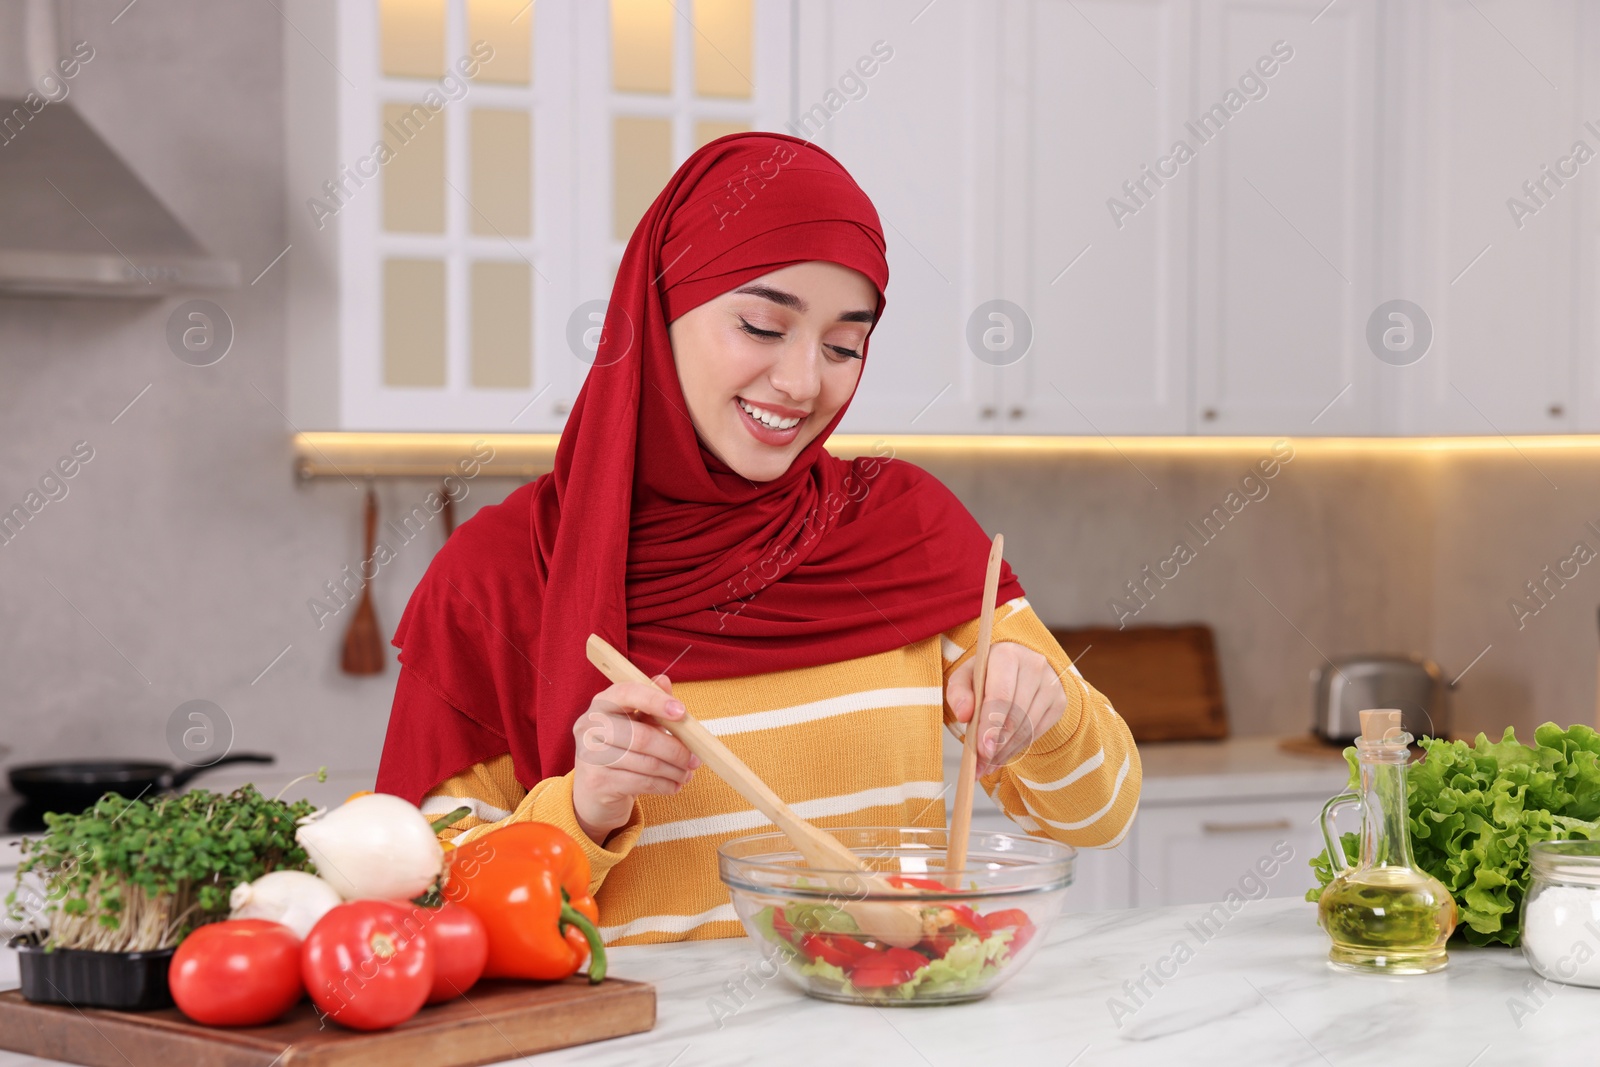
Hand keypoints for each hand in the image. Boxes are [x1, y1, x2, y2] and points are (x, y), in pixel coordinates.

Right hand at [571, 675, 700, 845]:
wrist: (594, 790)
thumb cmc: (620, 749)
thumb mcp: (635, 722)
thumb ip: (650, 703)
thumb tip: (664, 682)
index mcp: (602, 704)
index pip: (627, 693)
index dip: (656, 701)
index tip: (682, 712)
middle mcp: (590, 726)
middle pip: (641, 736)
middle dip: (675, 749)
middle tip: (695, 759)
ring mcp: (590, 756)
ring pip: (645, 763)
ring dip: (674, 770)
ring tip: (687, 774)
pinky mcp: (597, 782)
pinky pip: (641, 783)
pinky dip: (664, 785)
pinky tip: (674, 786)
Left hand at [945, 642, 1066, 776]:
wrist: (1018, 667)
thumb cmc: (987, 673)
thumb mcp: (966, 677)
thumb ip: (958, 692)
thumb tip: (964, 714)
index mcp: (1007, 654)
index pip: (1000, 695)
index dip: (991, 725)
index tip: (982, 749)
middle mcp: (1034, 665)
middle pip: (1015, 714)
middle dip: (997, 743)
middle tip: (982, 763)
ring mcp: (1050, 684)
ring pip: (1027, 726)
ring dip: (1006, 750)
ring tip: (987, 763)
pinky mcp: (1059, 701)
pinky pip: (1037, 732)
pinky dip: (1018, 747)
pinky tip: (1002, 755)